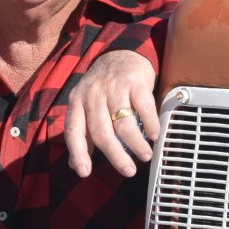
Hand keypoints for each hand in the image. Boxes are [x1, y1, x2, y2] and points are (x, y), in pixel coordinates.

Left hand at [63, 48, 159, 178]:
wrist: (120, 55)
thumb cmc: (102, 88)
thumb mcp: (85, 106)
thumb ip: (82, 135)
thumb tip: (74, 165)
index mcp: (77, 102)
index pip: (74, 131)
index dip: (78, 153)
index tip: (84, 173)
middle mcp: (92, 95)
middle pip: (102, 131)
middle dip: (116, 155)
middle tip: (128, 171)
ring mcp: (114, 87)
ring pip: (124, 122)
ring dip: (136, 144)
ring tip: (145, 156)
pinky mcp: (135, 81)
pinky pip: (143, 107)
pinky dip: (150, 124)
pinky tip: (154, 135)